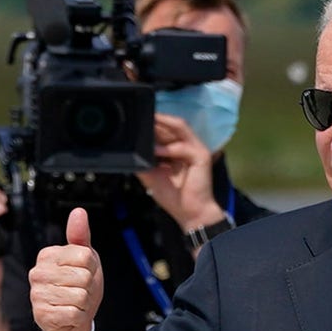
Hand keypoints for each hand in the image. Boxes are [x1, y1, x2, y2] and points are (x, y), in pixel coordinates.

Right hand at [29, 208, 103, 330]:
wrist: (71, 319)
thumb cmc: (78, 286)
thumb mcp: (84, 258)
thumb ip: (80, 236)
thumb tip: (79, 212)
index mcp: (48, 255)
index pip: (85, 256)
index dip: (92, 268)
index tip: (83, 273)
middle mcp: (38, 273)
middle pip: (84, 276)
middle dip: (89, 287)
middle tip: (79, 290)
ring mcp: (37, 294)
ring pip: (80, 295)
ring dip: (84, 303)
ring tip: (74, 302)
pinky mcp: (42, 314)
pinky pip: (74, 313)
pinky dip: (78, 316)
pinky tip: (70, 314)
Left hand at [137, 113, 224, 230]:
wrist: (190, 213)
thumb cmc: (174, 196)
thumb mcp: (151, 175)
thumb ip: (143, 160)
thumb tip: (129, 149)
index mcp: (176, 148)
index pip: (164, 128)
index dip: (151, 123)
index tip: (134, 120)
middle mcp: (187, 145)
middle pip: (170, 124)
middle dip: (155, 120)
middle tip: (138, 117)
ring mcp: (196, 149)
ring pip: (179, 126)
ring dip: (162, 124)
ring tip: (147, 123)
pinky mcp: (202, 156)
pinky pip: (184, 146)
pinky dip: (170, 148)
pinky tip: (157, 151)